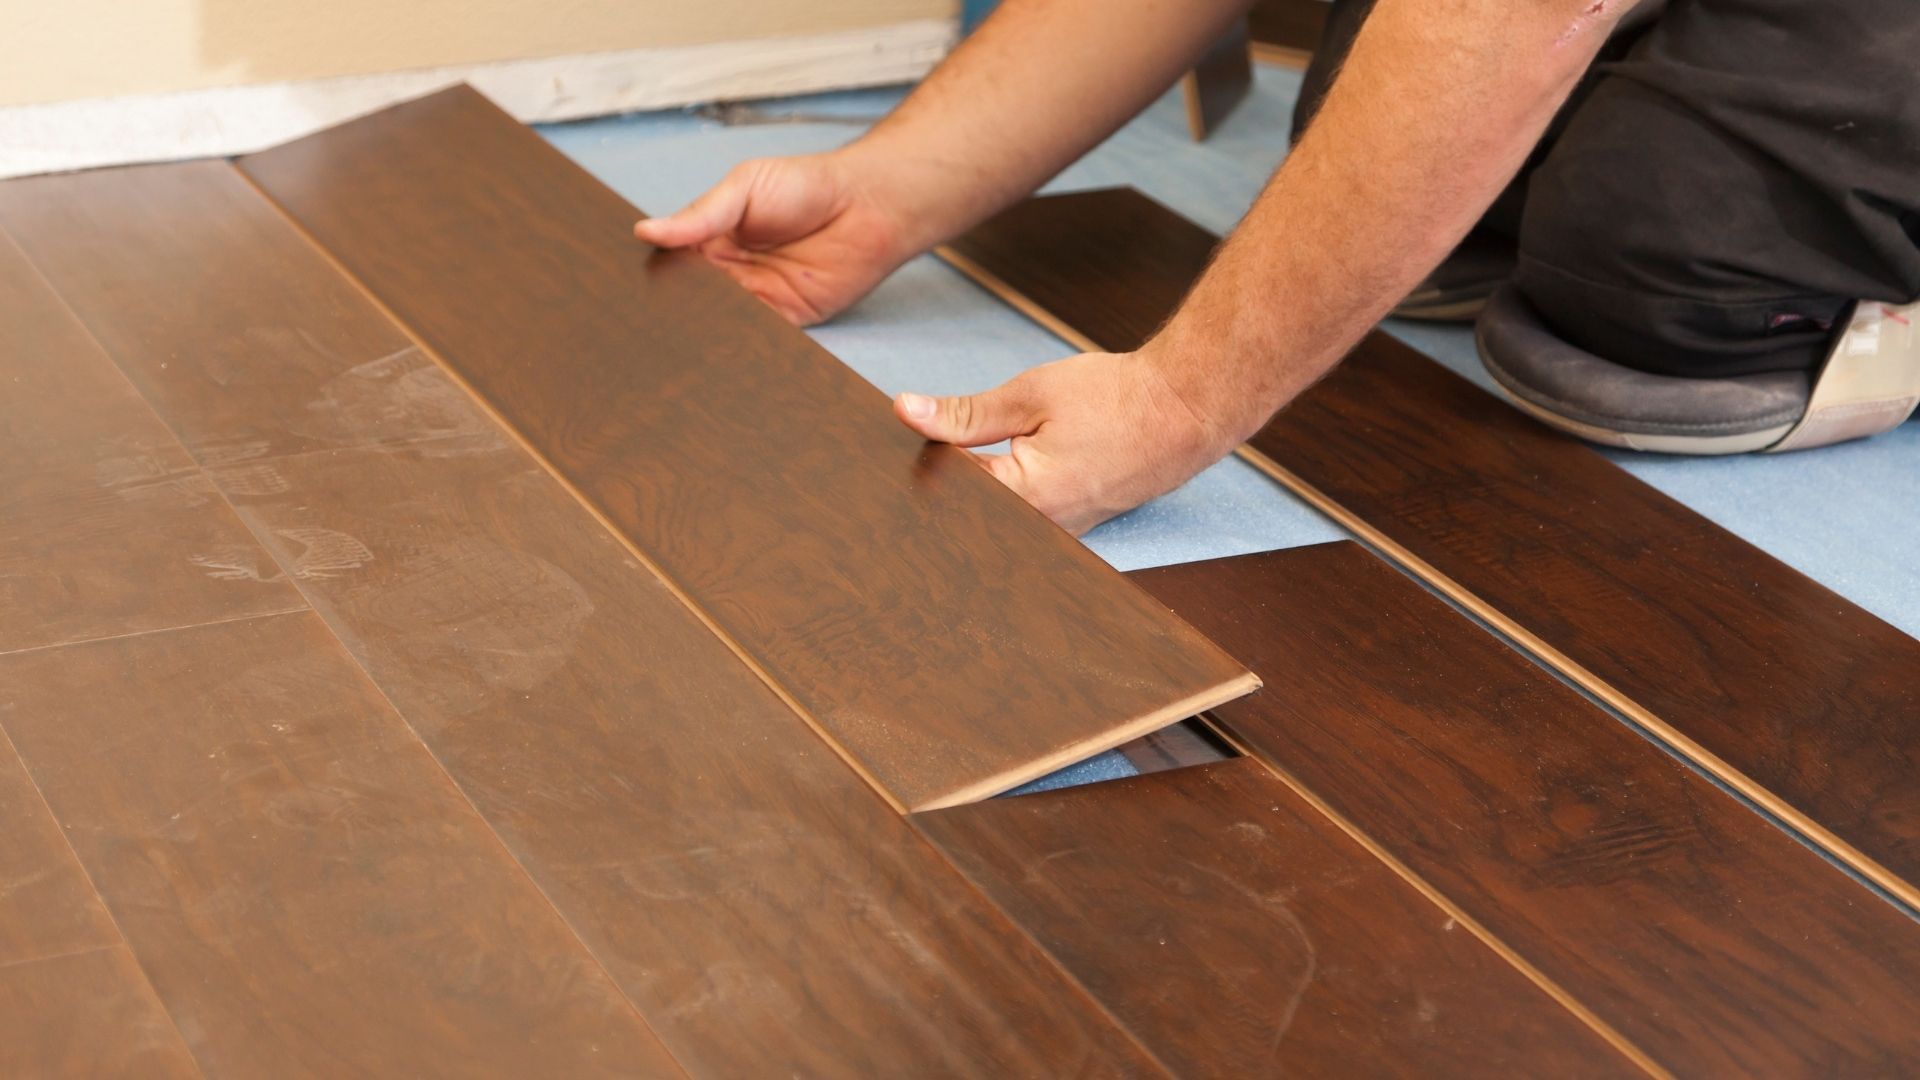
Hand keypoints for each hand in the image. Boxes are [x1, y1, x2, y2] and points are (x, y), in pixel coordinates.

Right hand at [633, 152, 915, 325]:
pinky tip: (721, 342)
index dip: (653, 273)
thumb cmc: (808, 185)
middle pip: (690, 298)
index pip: (672, 263)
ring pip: (718, 322)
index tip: (626, 285)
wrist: (867, 205)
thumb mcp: (744, 186)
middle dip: (672, 308)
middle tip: (646, 318)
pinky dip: (739, 341)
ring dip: (702, 328)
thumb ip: (700, 214)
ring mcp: (756, 298)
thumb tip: (646, 231)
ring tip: (677, 335)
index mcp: (712, 239)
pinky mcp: (785, 320)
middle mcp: (729, 273)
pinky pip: (755, 336)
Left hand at [893, 351, 1235, 534]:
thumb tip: (907, 413)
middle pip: (967, 515)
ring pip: (996, 520)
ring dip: (977, 490)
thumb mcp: (1030, 395)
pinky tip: (1005, 467)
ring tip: (972, 454)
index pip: (943, 491)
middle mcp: (1039, 531)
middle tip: (928, 445)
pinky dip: (1007, 495)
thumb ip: (964, 413)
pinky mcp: (1073, 528)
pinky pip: (1024, 520)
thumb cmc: (1117, 400)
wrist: (1185, 410)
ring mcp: (1060, 535)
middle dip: (944, 482)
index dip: (920, 461)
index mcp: (1021, 500)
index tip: (903, 437)